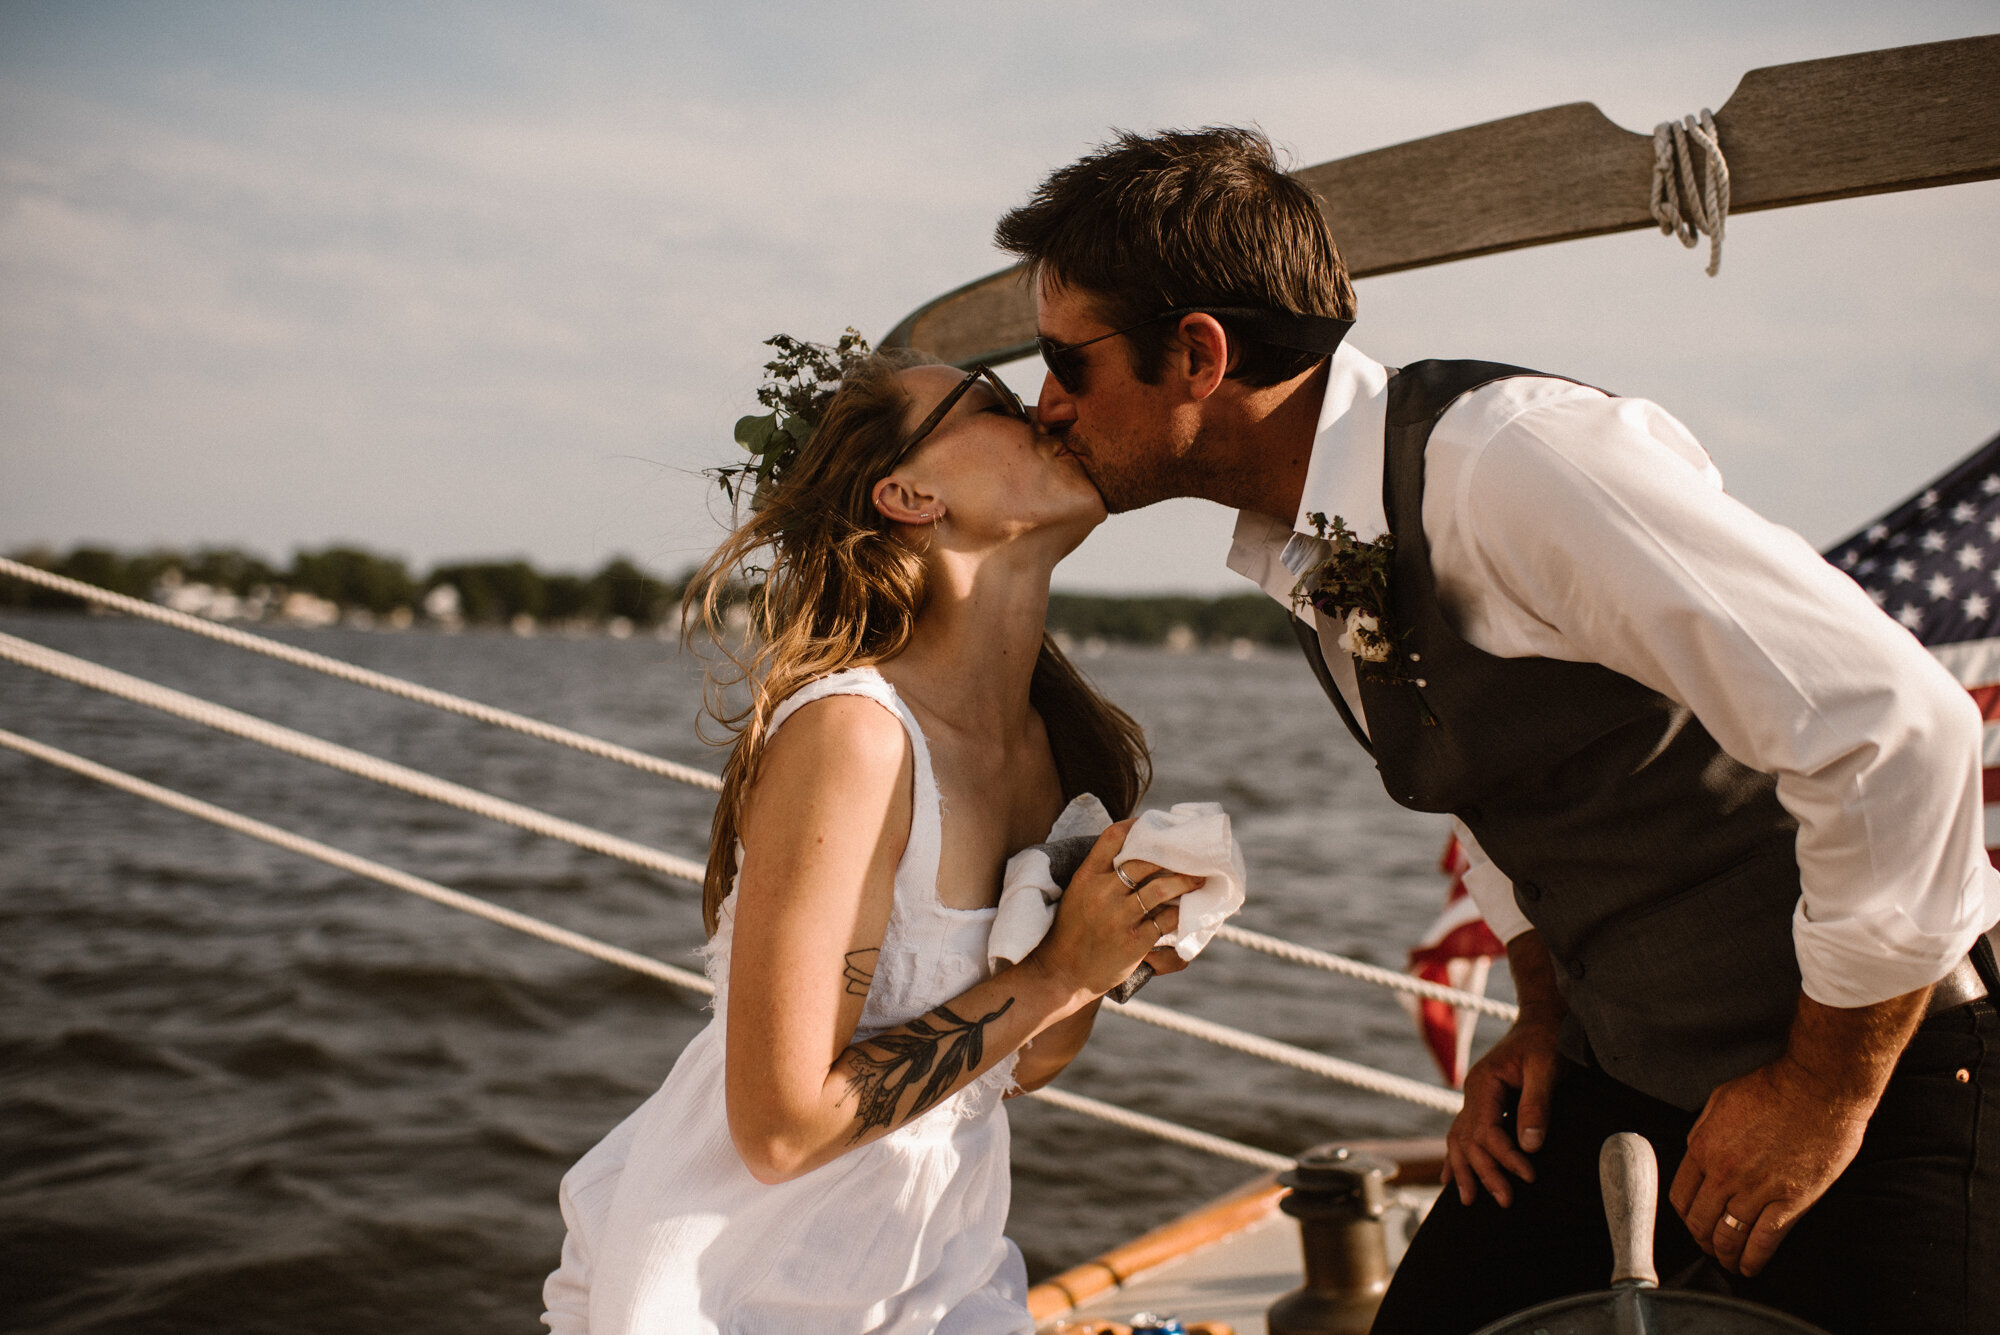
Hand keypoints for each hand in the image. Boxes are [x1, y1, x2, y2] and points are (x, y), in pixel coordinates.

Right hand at [1030, 821, 1203, 997]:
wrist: (1062, 973)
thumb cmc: (1072, 930)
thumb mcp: (1077, 893)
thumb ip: (1102, 874)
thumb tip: (1138, 853)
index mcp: (1086, 877)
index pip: (1112, 838)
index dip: (1136, 827)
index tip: (1155, 827)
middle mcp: (1102, 893)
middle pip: (1145, 861)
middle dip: (1171, 855)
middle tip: (1190, 854)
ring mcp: (1119, 918)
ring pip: (1162, 889)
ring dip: (1185, 881)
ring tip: (1199, 878)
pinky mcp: (1135, 941)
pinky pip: (1167, 920)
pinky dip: (1181, 913)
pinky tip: (1188, 909)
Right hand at [1441, 1009, 1564, 1206]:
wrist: (1543, 1018)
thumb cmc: (1547, 1039)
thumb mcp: (1546, 1067)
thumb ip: (1536, 1104)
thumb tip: (1530, 1146)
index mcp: (1483, 1083)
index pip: (1486, 1130)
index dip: (1505, 1156)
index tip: (1528, 1176)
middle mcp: (1472, 1092)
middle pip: (1468, 1140)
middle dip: (1484, 1173)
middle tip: (1505, 1202)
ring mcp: (1474, 1097)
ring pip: (1459, 1139)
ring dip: (1465, 1170)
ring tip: (1470, 1201)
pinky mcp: (1483, 1102)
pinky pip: (1462, 1133)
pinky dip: (1457, 1156)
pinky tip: (1451, 1177)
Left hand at [1668, 1058, 1867, 1276]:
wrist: (1820, 1090)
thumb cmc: (1774, 1088)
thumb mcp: (1720, 1100)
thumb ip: (1703, 1131)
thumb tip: (1696, 1153)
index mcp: (1704, 1147)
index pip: (1681, 1195)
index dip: (1685, 1214)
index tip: (1691, 1220)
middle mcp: (1725, 1174)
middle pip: (1700, 1222)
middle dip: (1701, 1239)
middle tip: (1707, 1246)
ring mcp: (1757, 1191)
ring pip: (1729, 1237)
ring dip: (1724, 1255)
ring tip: (1727, 1262)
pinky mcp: (1790, 1202)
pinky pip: (1763, 1242)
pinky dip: (1753, 1260)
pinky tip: (1750, 1268)